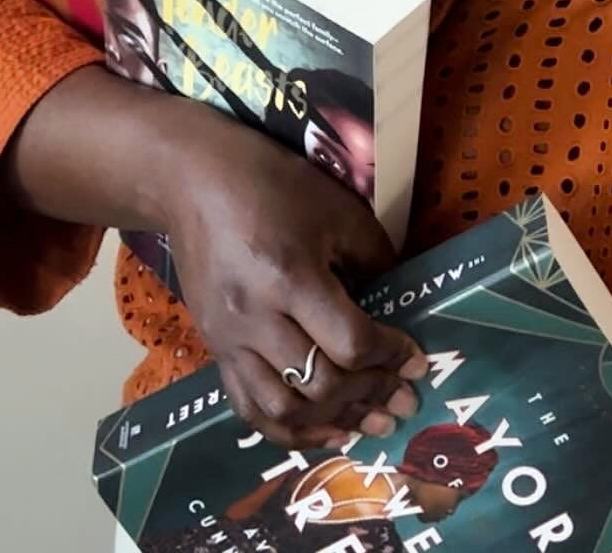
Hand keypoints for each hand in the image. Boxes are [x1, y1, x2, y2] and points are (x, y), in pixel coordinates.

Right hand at [160, 108, 427, 449]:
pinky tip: (319, 429)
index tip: (416, 361)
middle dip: (370, 396)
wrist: (195, 182)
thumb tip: (395, 303)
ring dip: (332, 423)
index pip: (350, 341)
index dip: (391, 356)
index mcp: (290, 277)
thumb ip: (372, 259)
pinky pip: (248, 407)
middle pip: (319, 383)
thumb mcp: (336, 209)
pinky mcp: (215, 349)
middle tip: (404, 401)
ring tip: (369, 425)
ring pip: (282, 409)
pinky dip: (286, 429)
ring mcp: (229, 340)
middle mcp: (255, 319)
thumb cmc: (273, 184)